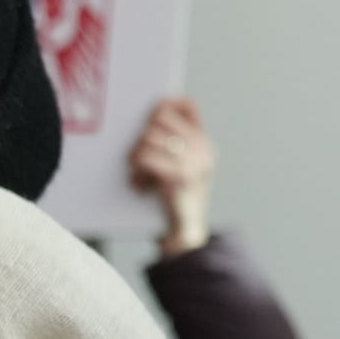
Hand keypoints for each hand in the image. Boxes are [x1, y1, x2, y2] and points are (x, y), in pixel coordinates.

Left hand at [129, 95, 215, 256]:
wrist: (186, 233)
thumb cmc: (175, 198)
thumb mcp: (185, 167)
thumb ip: (177, 142)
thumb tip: (156, 110)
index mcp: (204, 144)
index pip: (187, 105)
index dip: (165, 104)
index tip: (151, 114)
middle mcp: (203, 149)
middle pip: (160, 119)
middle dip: (142, 135)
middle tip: (139, 155)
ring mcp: (193, 162)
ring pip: (147, 138)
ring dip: (135, 157)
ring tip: (139, 174)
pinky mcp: (178, 176)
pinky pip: (144, 157)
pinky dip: (136, 171)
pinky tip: (139, 183)